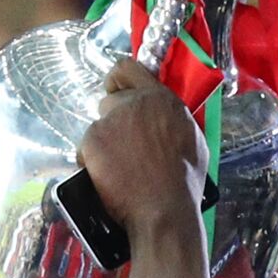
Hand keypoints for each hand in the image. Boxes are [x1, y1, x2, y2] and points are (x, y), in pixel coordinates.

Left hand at [77, 60, 207, 237]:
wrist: (162, 209)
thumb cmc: (181, 182)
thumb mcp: (191, 139)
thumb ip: (171, 118)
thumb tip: (163, 117)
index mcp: (160, 99)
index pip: (128, 68)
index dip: (118, 79)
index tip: (115, 88)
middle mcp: (134, 104)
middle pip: (110, 102)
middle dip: (114, 121)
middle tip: (124, 145)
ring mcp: (110, 122)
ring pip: (98, 128)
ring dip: (105, 144)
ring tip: (122, 168)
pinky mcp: (92, 141)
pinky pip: (86, 149)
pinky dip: (93, 163)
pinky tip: (110, 177)